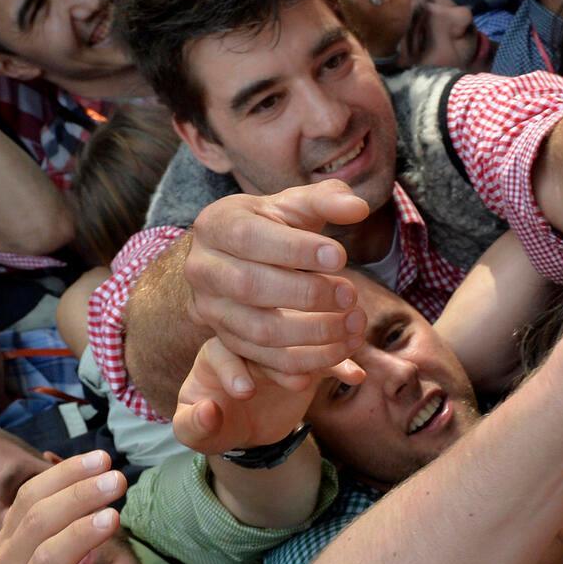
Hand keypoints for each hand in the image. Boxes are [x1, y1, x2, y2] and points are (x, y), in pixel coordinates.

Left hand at [0, 452, 148, 563]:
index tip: (115, 516)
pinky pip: (29, 493)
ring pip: (29, 500)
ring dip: (67, 475)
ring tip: (105, 459)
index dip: (80, 537)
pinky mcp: (10, 525)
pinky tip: (89, 462)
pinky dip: (58, 473)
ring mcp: (4, 542)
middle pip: (37, 522)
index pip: (50, 561)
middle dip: (78, 497)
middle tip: (118, 479)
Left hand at [174, 336, 330, 455]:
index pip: (221, 353)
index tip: (245, 393)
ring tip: (341, 357)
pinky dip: (341, 364)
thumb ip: (192, 425)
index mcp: (215, 355)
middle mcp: (248, 343)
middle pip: (265, 340)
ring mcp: (280, 348)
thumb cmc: (214, 424)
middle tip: (299, 383)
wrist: (245, 424)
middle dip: (284, 357)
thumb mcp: (195, 431)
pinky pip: (325, 359)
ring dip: (323, 345)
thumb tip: (207, 411)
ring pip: (300, 340)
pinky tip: (356, 376)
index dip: (233, 369)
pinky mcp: (306, 360)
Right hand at [183, 182, 371, 382]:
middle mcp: (204, 270)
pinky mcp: (226, 342)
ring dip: (313, 335)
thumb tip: (358, 207)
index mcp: (216, 226)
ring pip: (259, 332)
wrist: (236, 259)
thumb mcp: (293, 205)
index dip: (296, 250)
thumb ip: (325, 199)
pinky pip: (265, 362)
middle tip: (351, 295)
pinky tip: (340, 356)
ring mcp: (211, 310)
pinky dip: (305, 364)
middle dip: (307, 294)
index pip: (249, 238)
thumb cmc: (272, 226)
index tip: (340, 256)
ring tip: (355, 326)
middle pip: (251, 288)